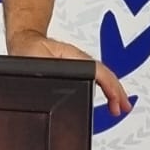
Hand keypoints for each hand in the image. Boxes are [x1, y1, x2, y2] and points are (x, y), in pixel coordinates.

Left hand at [6, 28, 132, 117]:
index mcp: (69, 55)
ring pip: (103, 76)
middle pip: (104, 73)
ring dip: (114, 91)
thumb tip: (45, 90)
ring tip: (121, 106)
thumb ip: (42, 73)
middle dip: (116, 91)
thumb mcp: (33, 63)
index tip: (115, 100)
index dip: (108, 85)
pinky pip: (97, 78)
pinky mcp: (78, 68)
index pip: (95, 69)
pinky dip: (106, 89)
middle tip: (123, 108)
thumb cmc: (28, 52)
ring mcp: (79, 62)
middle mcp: (77, 58)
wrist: (26, 42)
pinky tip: (110, 99)